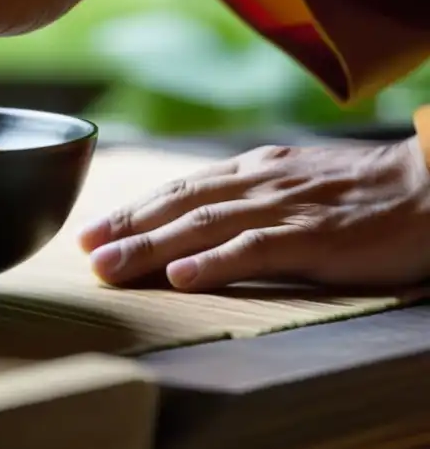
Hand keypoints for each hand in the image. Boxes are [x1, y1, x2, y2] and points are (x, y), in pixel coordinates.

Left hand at [81, 139, 429, 289]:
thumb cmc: (364, 190)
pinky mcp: (316, 236)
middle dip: (126, 227)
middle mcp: (259, 182)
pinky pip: (257, 248)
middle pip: (179, 204)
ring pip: (203, 224)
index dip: (133, 209)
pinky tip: (182, 277)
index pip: (179, 188)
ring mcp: (285, 207)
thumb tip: (199, 217)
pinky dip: (216, 262)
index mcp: (253, 171)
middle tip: (84, 251)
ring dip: (151, 246)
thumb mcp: (295, 182)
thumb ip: (249, 195)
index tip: (93, 230)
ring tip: (111, 266)